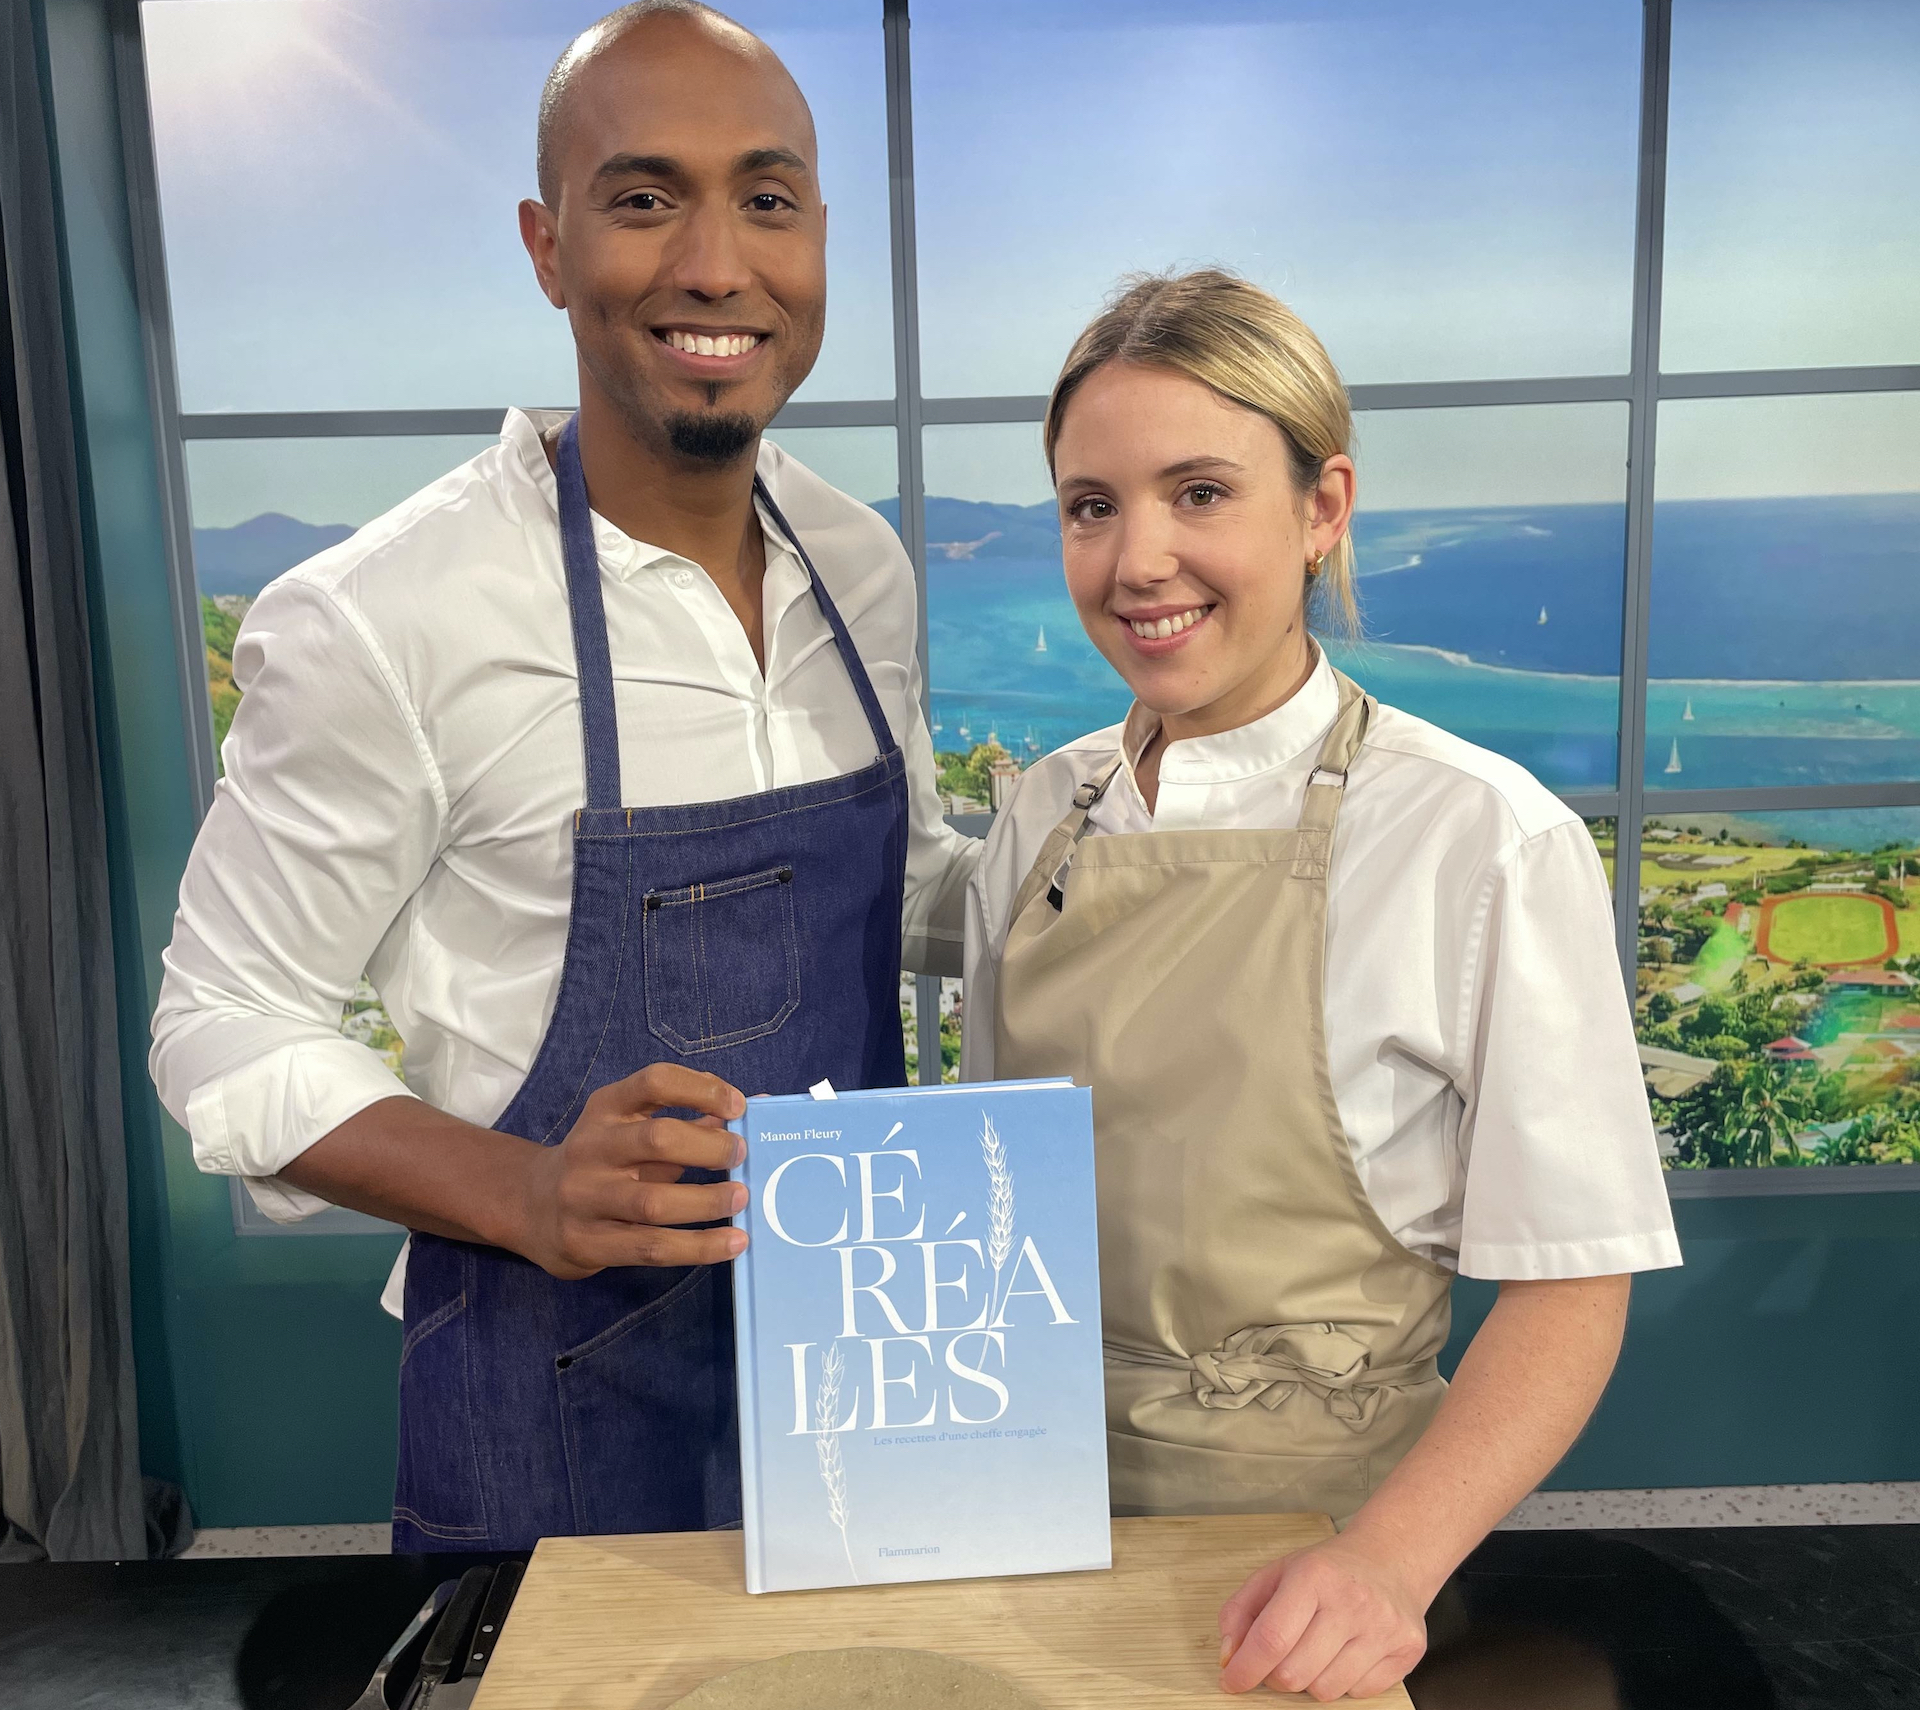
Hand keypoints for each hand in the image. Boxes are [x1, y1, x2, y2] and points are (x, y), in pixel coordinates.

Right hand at [520, 1063, 748, 1278]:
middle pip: (656, 1139)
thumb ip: (692, 1117)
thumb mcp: (633, 1127)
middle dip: (709, 1147)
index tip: (738, 1106)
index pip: (654, 1081)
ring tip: (743, 1199)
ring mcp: (585, 1198)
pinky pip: (651, 1248)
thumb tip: (758, 1106)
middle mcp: (591, 1148)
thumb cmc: (605, 1160)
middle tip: (742, 1155)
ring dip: (707, 1202)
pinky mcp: (588, 1243)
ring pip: (654, 1202)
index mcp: (606, 1108)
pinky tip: (732, 1243)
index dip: (701, 1088)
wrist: (530, 1206)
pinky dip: (698, 1247)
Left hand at [1218, 1533, 1427, 1700]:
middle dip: (1275, 1676)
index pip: (1272, 1638)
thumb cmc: (1327, 1570)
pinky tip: (1345, 1654)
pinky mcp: (1407, 1650)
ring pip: (1325, 1690)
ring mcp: (1384, 1628)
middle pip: (1295, 1672)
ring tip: (1316, 1651)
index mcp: (1314, 1576)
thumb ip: (1241, 1611)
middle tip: (1278, 1659)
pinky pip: (1359, 1695)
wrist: (1391, 1559)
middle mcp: (1352, 1602)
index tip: (1231, 1681)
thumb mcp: (1276, 1574)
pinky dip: (1343, 1683)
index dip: (1246, 1668)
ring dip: (1309, 1680)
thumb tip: (1229, 1657)